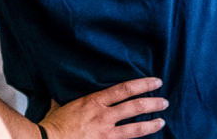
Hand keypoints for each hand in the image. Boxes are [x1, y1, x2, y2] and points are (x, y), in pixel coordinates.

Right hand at [38, 78, 165, 138]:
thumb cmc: (52, 124)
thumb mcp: (65, 104)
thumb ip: (76, 98)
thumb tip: (70, 86)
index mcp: (95, 102)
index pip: (126, 89)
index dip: (144, 84)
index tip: (157, 82)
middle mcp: (104, 116)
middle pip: (136, 107)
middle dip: (153, 104)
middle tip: (164, 102)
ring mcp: (105, 134)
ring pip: (135, 128)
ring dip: (151, 124)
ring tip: (161, 122)